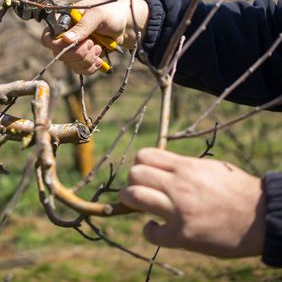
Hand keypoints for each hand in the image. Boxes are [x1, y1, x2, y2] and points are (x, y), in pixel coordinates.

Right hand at [41, 0, 147, 74]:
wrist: (126, 25)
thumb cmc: (111, 14)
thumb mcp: (98, 15)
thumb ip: (83, 26)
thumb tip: (66, 40)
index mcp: (64, 21)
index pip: (48, 38)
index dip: (56, 44)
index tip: (72, 43)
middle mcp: (65, 36)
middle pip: (59, 54)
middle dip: (78, 53)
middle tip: (92, 44)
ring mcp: (73, 48)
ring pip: (71, 64)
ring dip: (87, 60)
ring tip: (98, 48)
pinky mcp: (83, 58)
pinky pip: (80, 70)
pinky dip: (90, 67)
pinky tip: (99, 59)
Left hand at [119, 148, 264, 257]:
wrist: (260, 217)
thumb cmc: (236, 189)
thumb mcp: (208, 168)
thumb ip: (182, 166)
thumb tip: (160, 166)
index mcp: (185, 166)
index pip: (144, 155)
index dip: (139, 164)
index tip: (145, 174)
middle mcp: (178, 185)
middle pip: (135, 174)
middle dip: (132, 182)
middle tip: (140, 190)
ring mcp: (179, 210)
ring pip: (135, 197)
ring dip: (131, 202)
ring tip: (140, 206)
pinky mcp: (183, 235)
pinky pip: (151, 232)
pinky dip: (149, 231)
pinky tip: (156, 228)